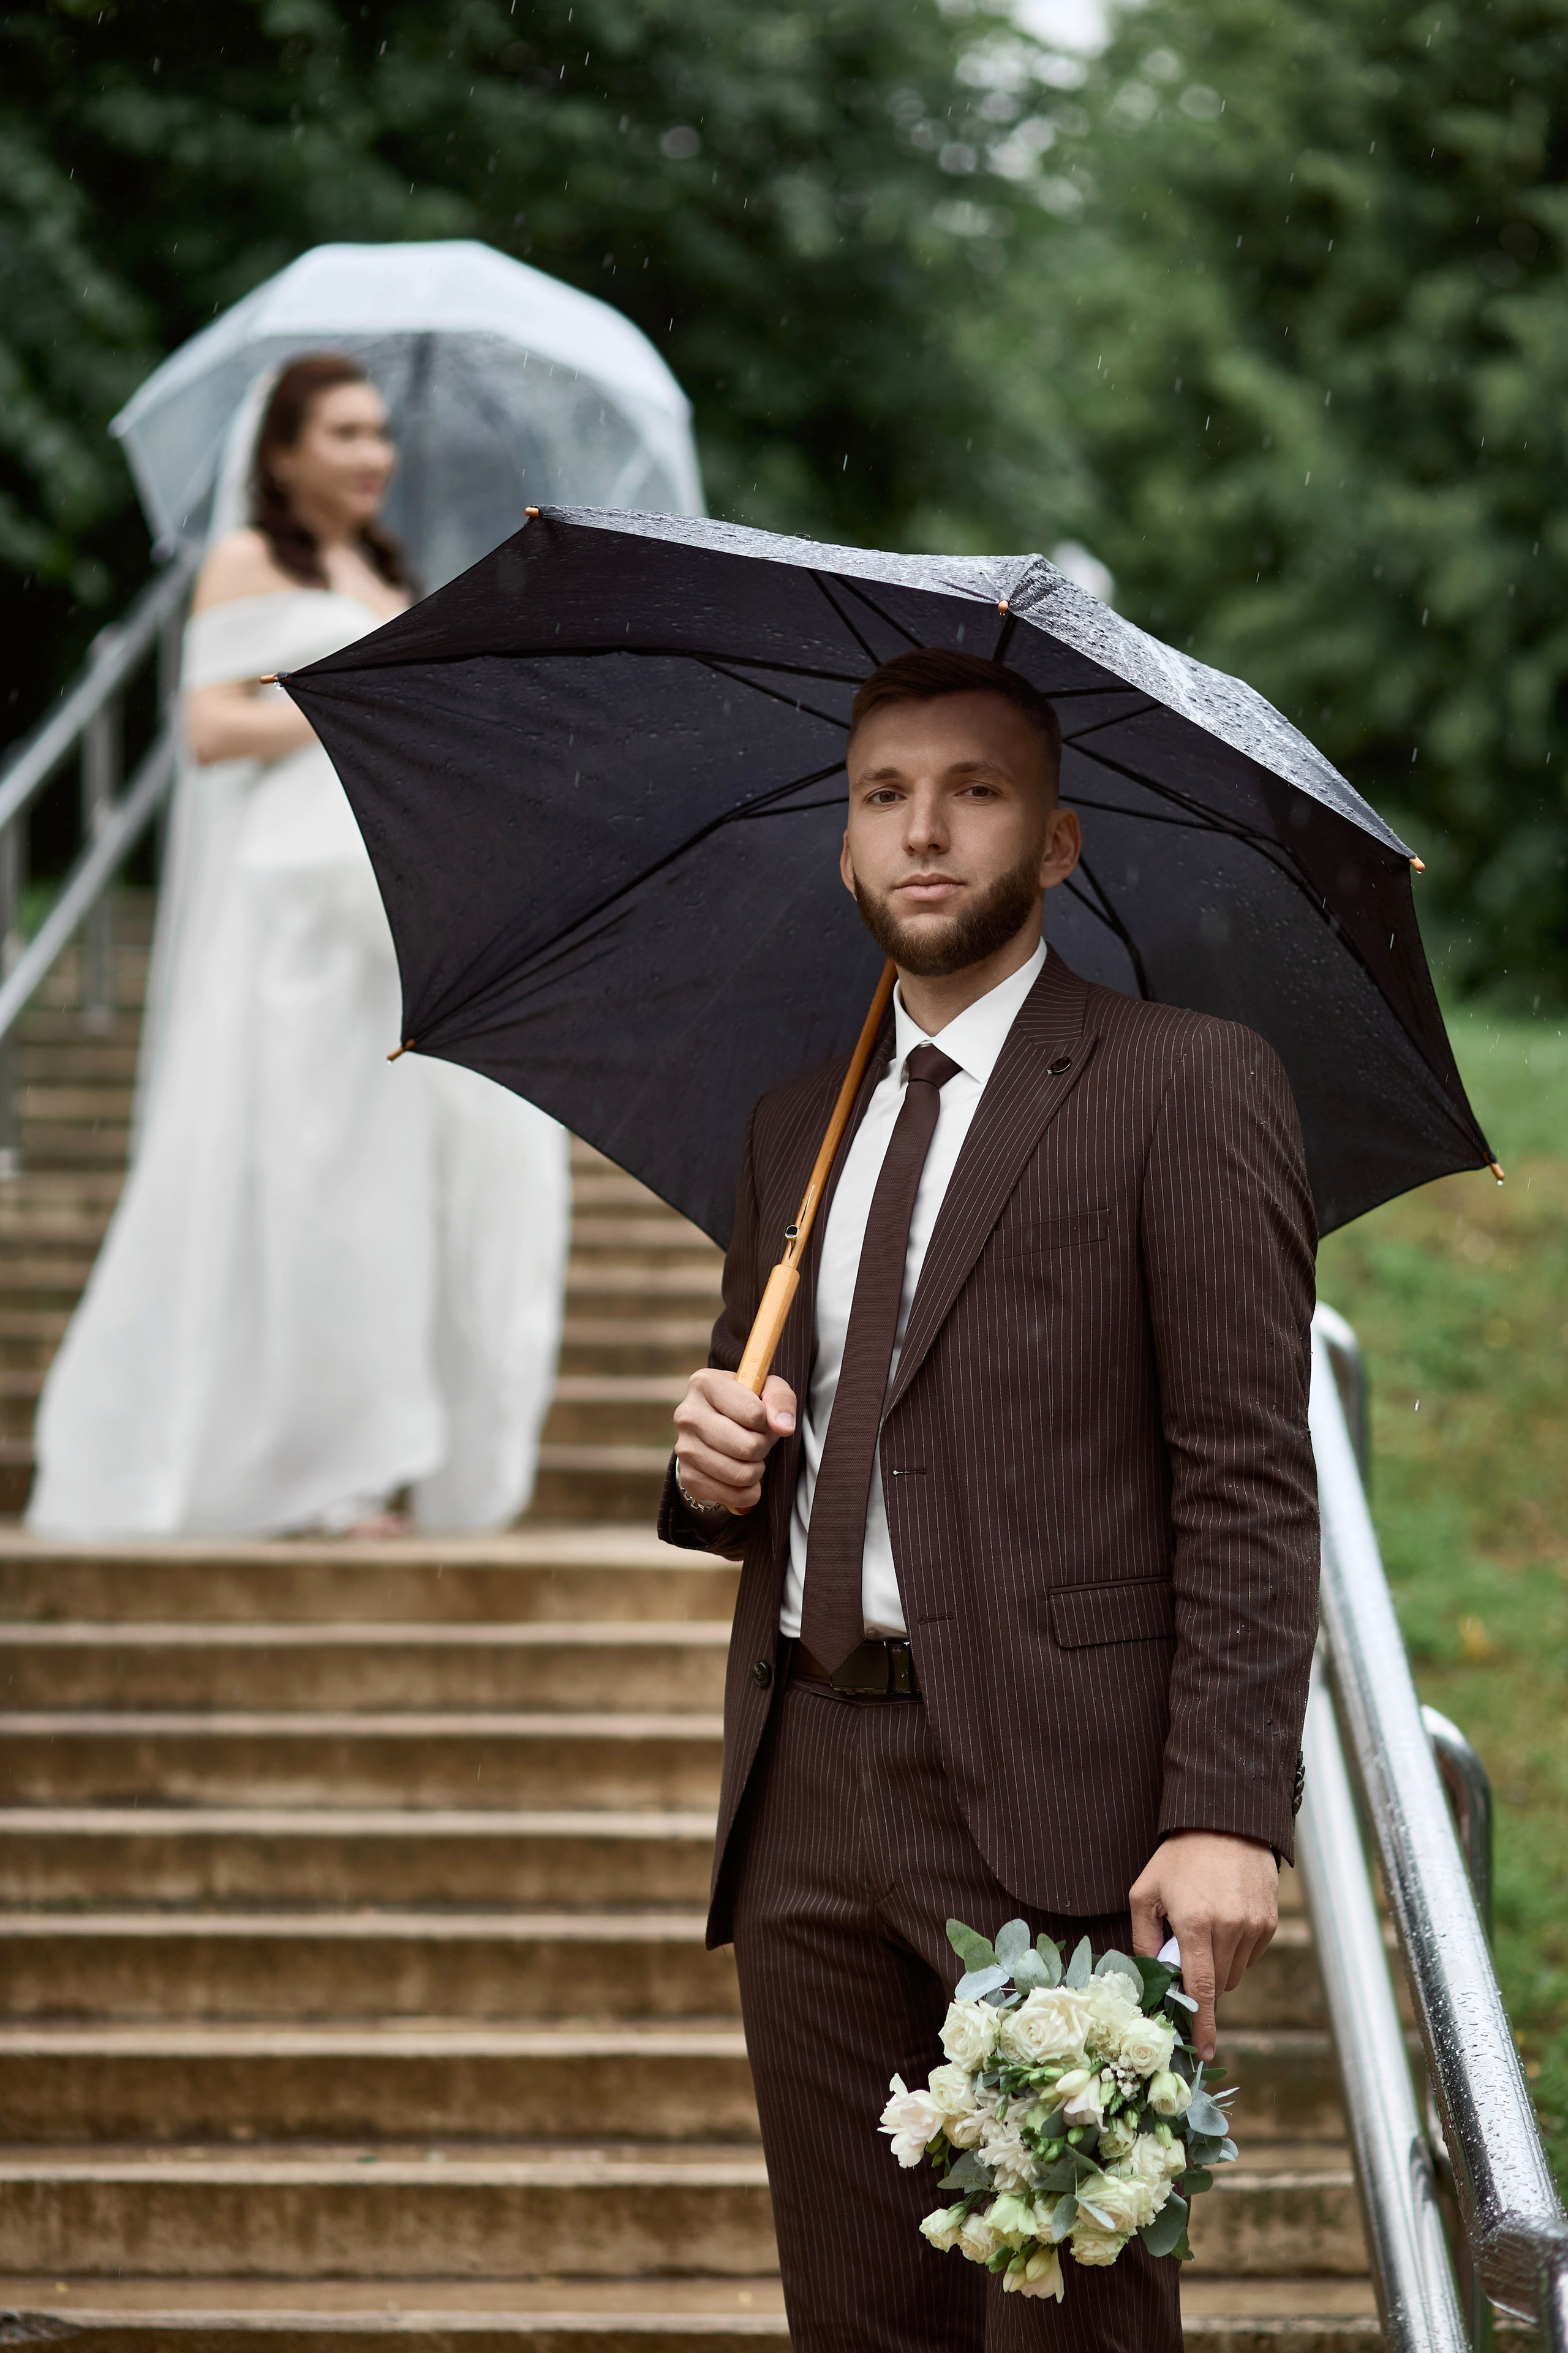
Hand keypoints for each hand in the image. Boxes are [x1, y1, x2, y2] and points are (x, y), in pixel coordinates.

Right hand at [673, 1367, 795, 1516]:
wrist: (715, 1429)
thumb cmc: (745, 1405)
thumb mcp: (767, 1390)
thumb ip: (781, 1399)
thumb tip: (783, 1427)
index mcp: (705, 1384)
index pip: (753, 1413)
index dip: (767, 1422)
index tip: (762, 1420)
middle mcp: (687, 1415)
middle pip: (747, 1447)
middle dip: (763, 1448)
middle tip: (759, 1442)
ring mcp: (683, 1448)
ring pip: (740, 1474)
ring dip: (756, 1470)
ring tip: (750, 1458)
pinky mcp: (687, 1477)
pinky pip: (732, 1495)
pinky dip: (747, 1492)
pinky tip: (742, 1477)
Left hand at [1129, 1831, 1278, 2061]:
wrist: (1225, 1821)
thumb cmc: (1179, 1856)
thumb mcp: (1146, 1891)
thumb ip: (1143, 1937)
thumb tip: (1151, 1975)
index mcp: (1194, 1923)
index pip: (1200, 1988)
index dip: (1203, 2025)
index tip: (1205, 2052)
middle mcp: (1229, 1928)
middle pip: (1217, 1985)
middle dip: (1200, 1983)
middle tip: (1185, 1955)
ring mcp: (1253, 1926)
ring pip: (1235, 1973)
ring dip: (1217, 1966)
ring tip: (1204, 1929)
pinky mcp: (1269, 1921)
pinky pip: (1250, 1956)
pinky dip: (1235, 1951)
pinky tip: (1224, 1921)